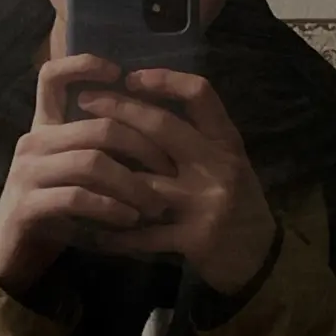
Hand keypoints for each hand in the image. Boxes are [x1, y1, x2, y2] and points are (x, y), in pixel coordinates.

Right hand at [0, 54, 173, 296]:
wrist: (13, 255)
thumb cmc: (55, 208)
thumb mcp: (75, 171)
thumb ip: (98, 145)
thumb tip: (153, 122)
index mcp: (44, 126)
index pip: (52, 76)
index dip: (84, 64)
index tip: (120, 72)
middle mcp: (32, 141)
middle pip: (97, 125)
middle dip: (143, 147)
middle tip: (171, 171)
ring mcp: (27, 172)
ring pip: (92, 162)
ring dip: (133, 184)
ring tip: (157, 204)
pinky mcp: (27, 205)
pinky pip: (78, 197)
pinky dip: (111, 207)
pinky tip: (131, 220)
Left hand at [76, 70, 277, 294]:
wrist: (261, 258)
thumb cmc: (238, 202)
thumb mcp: (227, 161)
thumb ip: (196, 136)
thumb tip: (145, 101)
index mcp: (225, 141)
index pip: (200, 94)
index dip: (164, 79)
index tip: (130, 76)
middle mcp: (218, 165)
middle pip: (162, 127)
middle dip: (118, 109)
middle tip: (86, 100)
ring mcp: (206, 201)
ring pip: (143, 181)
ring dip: (105, 174)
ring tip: (75, 162)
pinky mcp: (195, 238)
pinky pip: (144, 233)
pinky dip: (115, 233)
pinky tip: (91, 230)